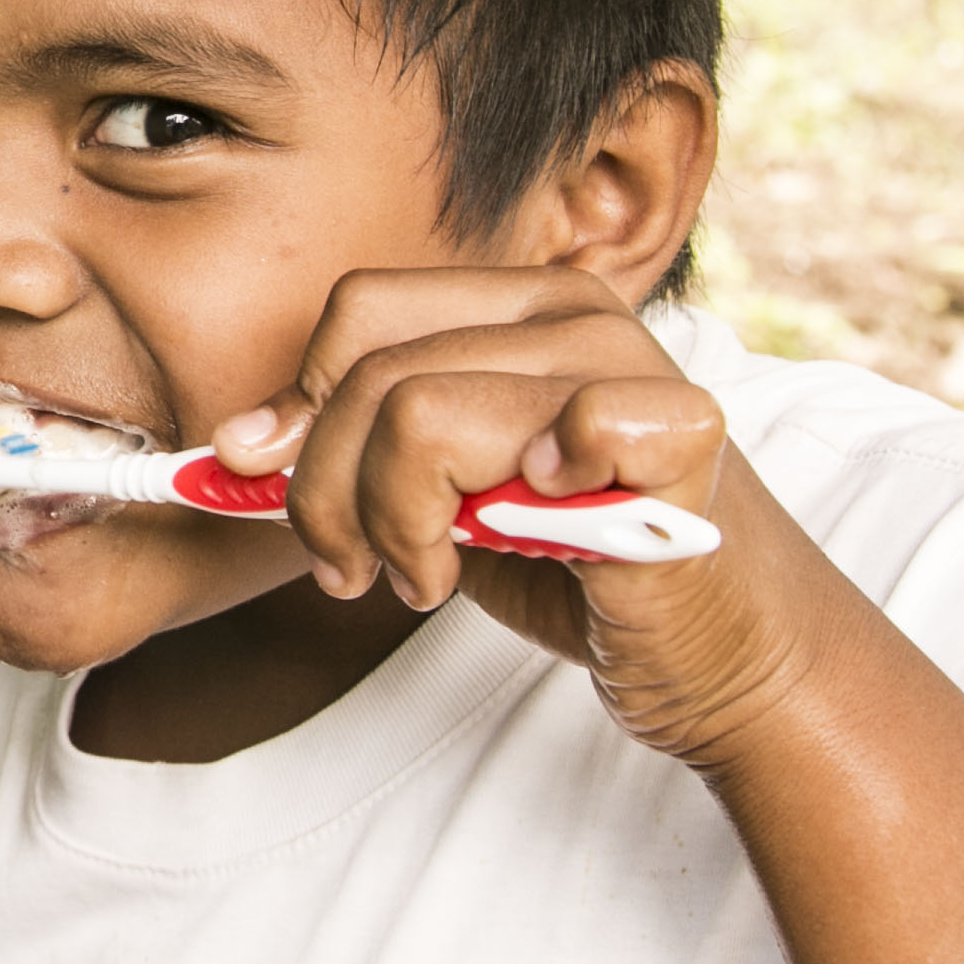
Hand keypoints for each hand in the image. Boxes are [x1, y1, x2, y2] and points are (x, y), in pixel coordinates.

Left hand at [217, 265, 816, 767]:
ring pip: (416, 410)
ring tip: (424, 577)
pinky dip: (505, 508)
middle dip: (325, 493)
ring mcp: (629, 365)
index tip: (285, 489)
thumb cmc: (585, 568)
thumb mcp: (444, 498)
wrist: (730, 658)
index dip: (299, 407)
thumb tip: (232, 446)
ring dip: (392, 524)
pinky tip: (529, 547)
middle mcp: (575, 312)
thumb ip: (357, 453)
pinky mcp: (678, 435)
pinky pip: (545, 436)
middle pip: (368, 373)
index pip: (357, 312)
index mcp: (520, 305)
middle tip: (355, 569)